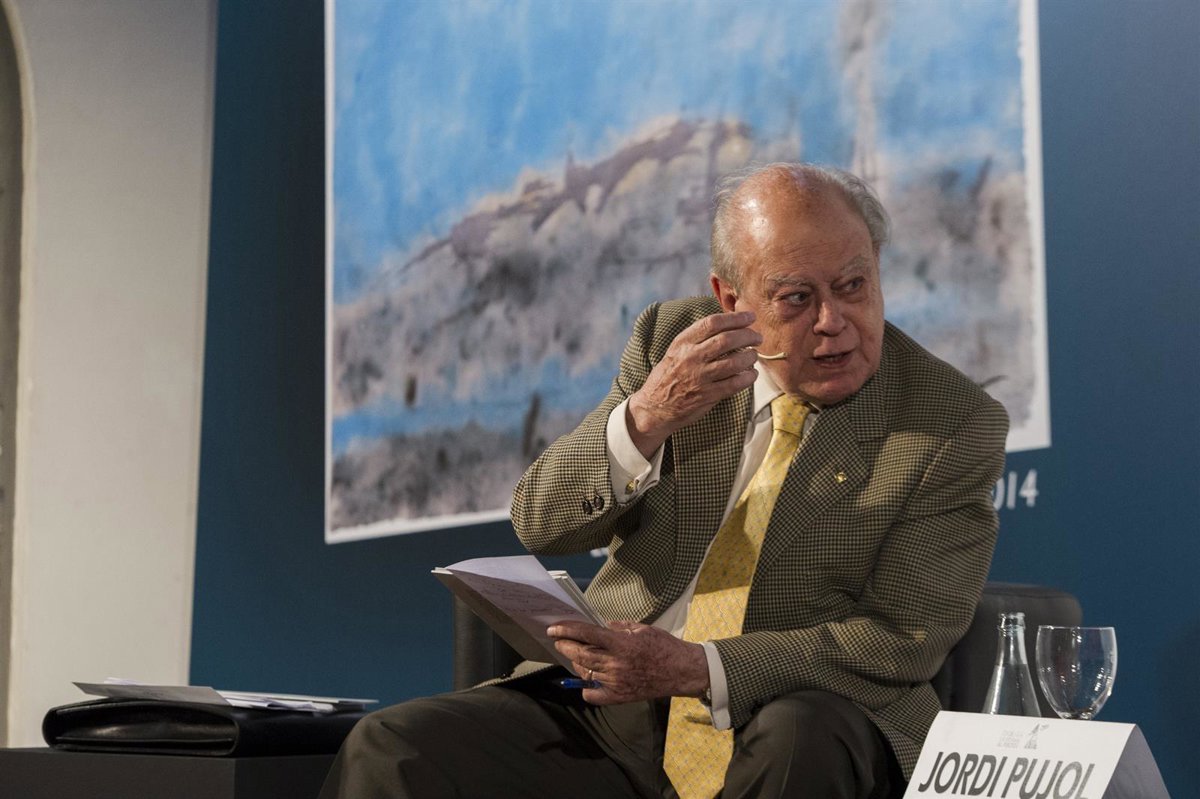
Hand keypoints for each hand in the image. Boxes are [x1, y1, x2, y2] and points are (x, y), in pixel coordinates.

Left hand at [547, 620, 708, 704]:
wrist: (682, 671)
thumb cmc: (664, 646)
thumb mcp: (641, 628)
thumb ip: (618, 627)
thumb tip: (600, 626)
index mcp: (622, 644)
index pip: (587, 635)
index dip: (567, 630)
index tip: (553, 628)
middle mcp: (617, 664)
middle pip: (581, 654)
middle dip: (565, 645)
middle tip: (558, 640)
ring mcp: (617, 682)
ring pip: (585, 672)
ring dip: (575, 662)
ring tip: (574, 655)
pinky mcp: (620, 697)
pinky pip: (594, 694)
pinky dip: (586, 687)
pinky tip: (587, 679)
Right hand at [625, 311, 760, 456]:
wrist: (655, 407)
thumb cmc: (669, 376)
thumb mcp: (677, 350)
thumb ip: (698, 338)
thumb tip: (729, 324)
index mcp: (683, 342)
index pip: (712, 323)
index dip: (735, 318)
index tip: (750, 317)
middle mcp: (691, 357)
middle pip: (727, 340)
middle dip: (748, 335)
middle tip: (758, 337)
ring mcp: (700, 377)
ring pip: (734, 362)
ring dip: (750, 357)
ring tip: (754, 356)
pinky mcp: (707, 395)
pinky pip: (735, 384)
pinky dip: (748, 378)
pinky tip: (752, 374)